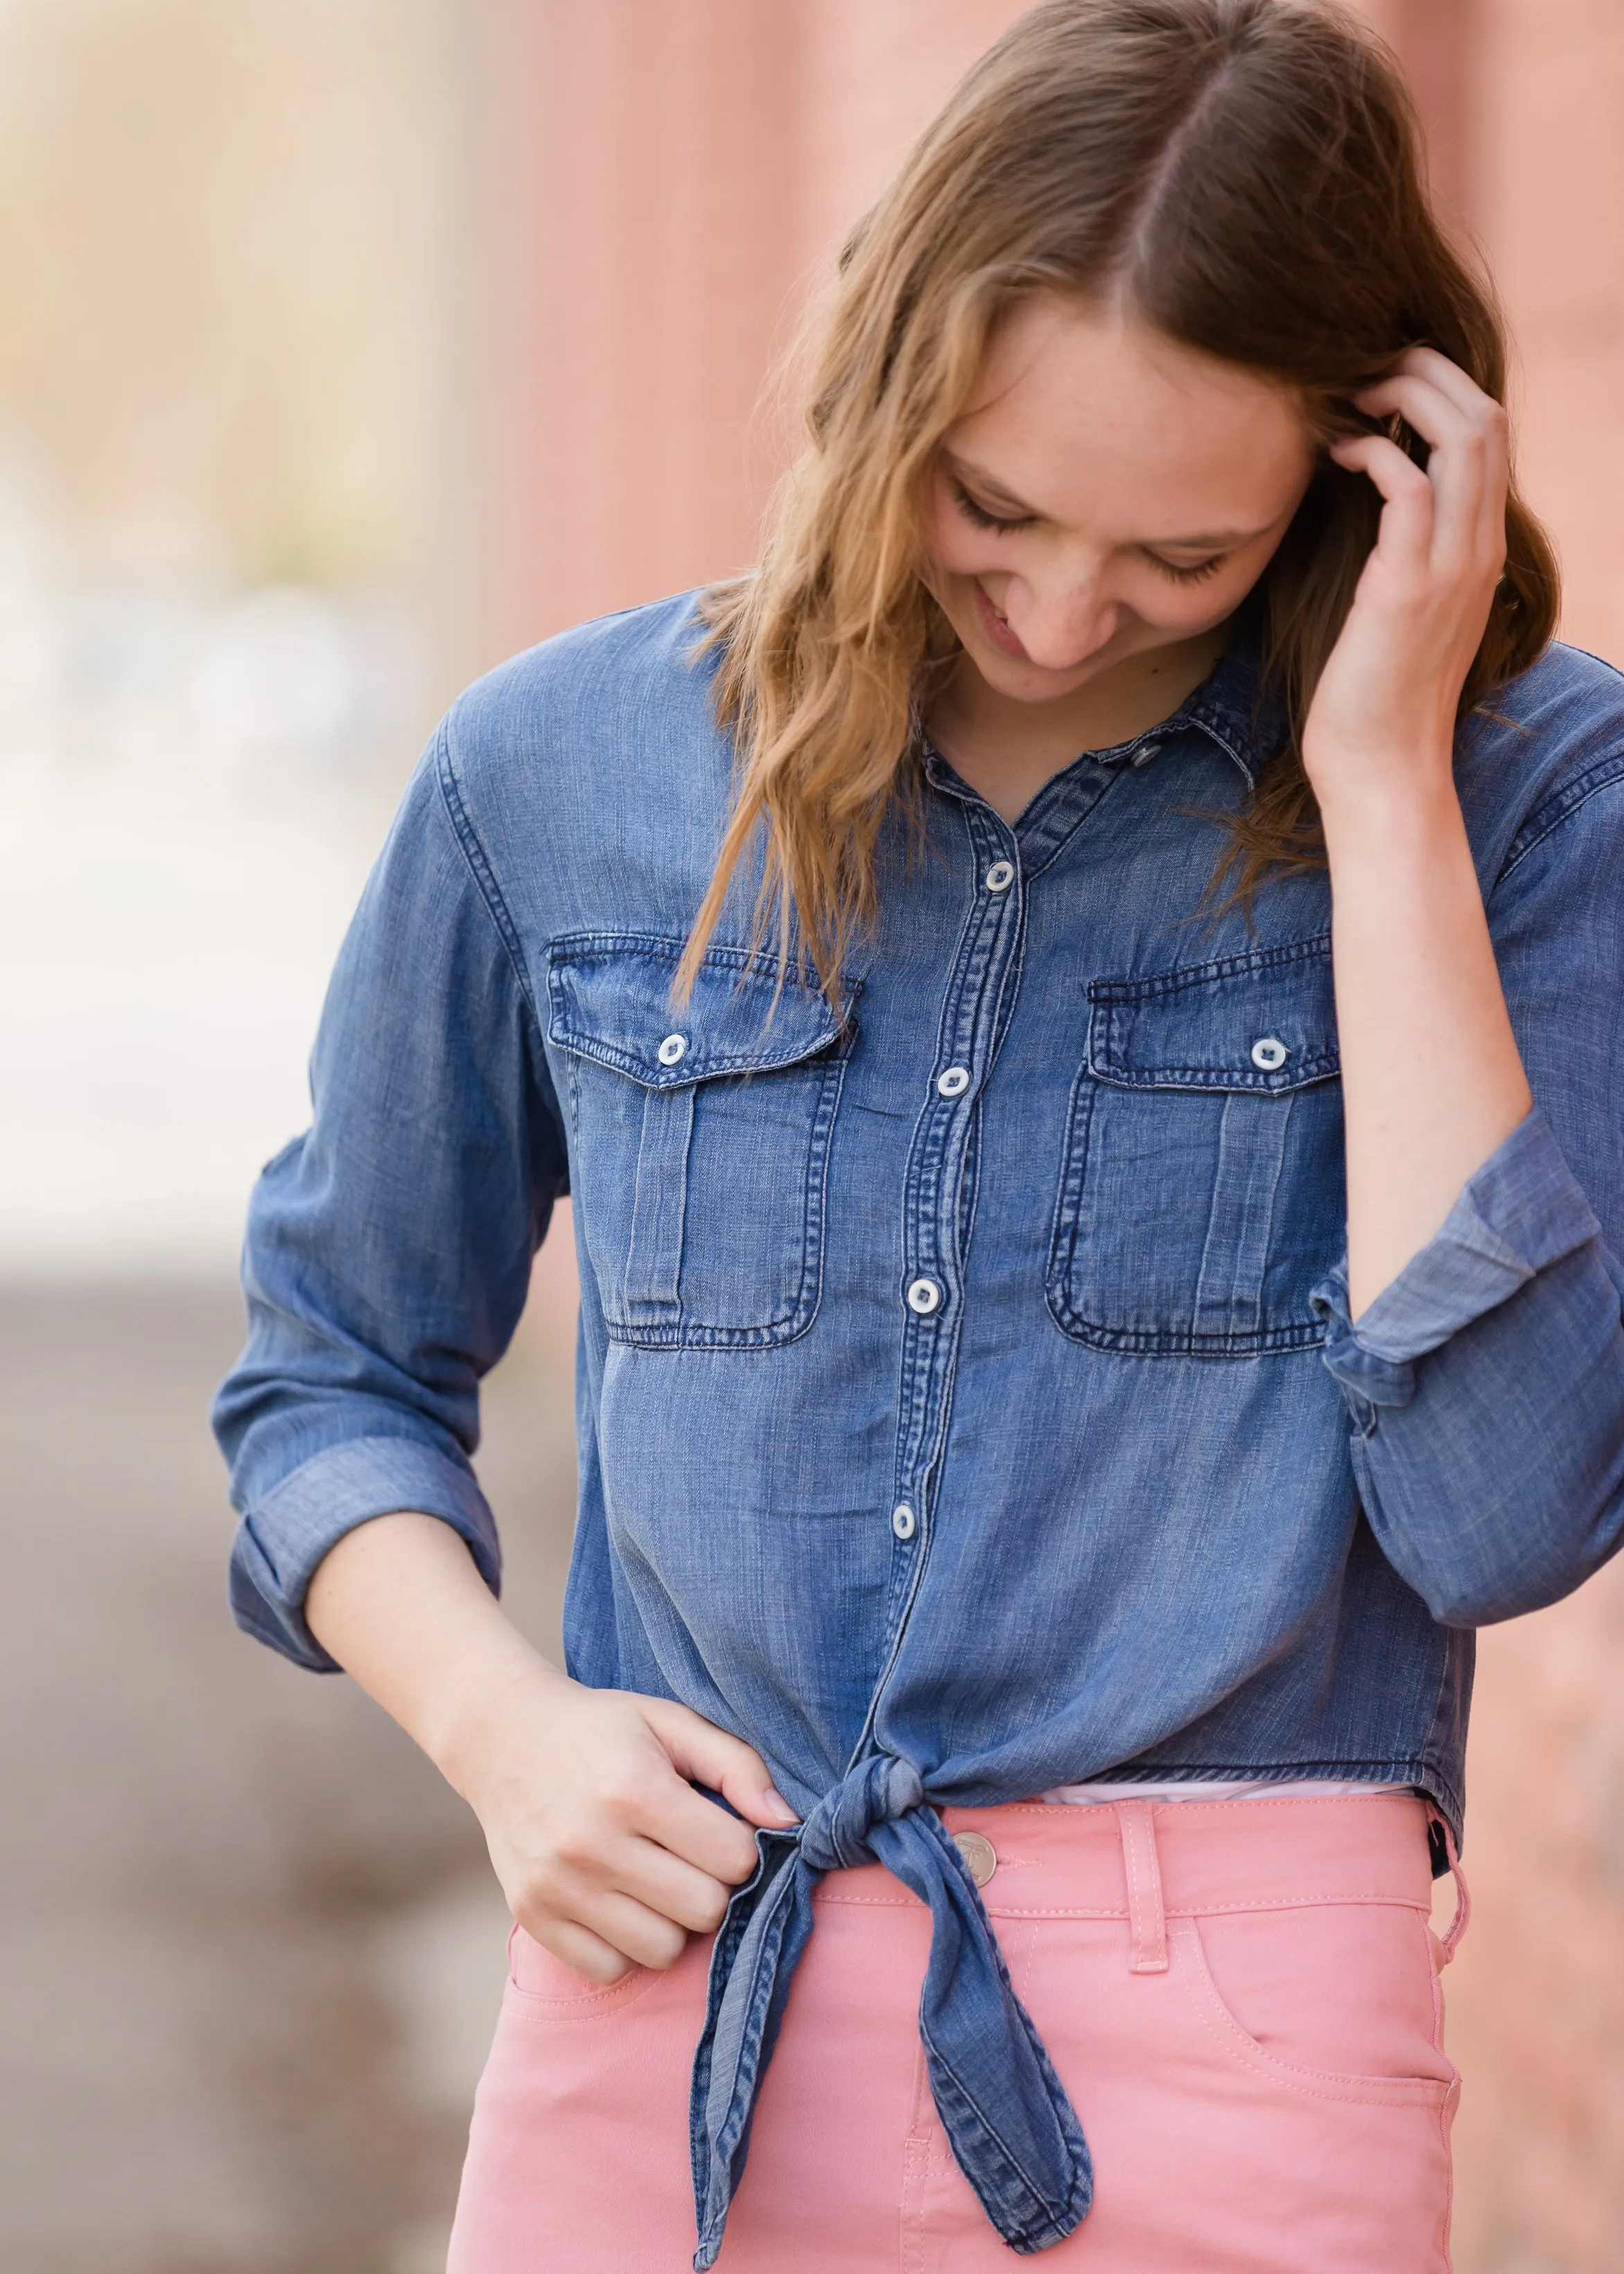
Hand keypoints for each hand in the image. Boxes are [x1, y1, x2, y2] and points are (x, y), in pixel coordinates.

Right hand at [446, 1665, 798, 1984]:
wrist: (501, 1737)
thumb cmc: (602, 1730)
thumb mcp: (672, 1723)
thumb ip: (738, 1766)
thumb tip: (790, 1823)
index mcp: (633, 1788)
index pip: (734, 1858)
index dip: (742, 1847)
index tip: (720, 1831)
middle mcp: (592, 1843)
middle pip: (704, 1910)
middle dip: (712, 1886)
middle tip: (690, 1857)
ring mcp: (557, 1886)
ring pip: (661, 1950)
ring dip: (672, 1922)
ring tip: (656, 1880)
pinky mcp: (532, 1916)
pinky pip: (609, 1969)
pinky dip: (625, 1945)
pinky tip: (620, 1901)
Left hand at [1303, 347, 1508, 814]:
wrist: (1381, 770)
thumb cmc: (1372, 693)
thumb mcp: (1397, 606)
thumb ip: (1400, 550)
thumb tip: (1364, 494)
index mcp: (1480, 547)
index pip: (1487, 433)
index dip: (1438, 386)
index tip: (1377, 381)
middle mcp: (1480, 547)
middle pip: (1485, 414)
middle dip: (1426, 369)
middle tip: (1362, 365)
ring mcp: (1452, 566)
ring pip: (1464, 437)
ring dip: (1405, 395)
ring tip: (1350, 392)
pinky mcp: (1409, 589)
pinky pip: (1411, 490)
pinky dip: (1373, 453)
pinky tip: (1334, 453)